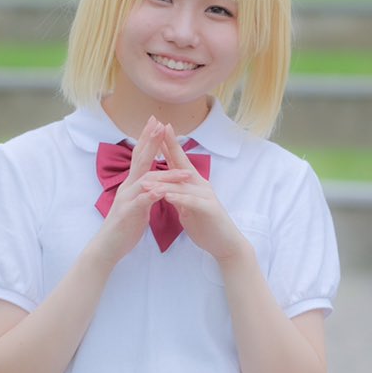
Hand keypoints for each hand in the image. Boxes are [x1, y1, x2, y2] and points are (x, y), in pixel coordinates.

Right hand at [93, 116, 188, 263]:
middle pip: (139, 159)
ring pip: (146, 180)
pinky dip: (152, 195)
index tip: (156, 122)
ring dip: (165, 174)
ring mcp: (127, 199)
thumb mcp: (137, 204)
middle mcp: (128, 187)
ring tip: (182, 171)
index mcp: (132, 184)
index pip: (139, 156)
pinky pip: (142, 201)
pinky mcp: (129, 213)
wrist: (108, 246)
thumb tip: (155, 183)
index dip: (147, 139)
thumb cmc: (125, 225)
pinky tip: (162, 191)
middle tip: (159, 124)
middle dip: (150, 141)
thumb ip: (145, 191)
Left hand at [143, 124, 247, 261]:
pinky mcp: (209, 209)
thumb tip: (165, 187)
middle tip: (157, 130)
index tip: (157, 129)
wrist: (224, 243)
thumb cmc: (205, 225)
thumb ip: (177, 195)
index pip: (178, 161)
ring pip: (182, 184)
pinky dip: (179, 198)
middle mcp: (200, 185)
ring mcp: (206, 196)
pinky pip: (191, 202)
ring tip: (147, 177)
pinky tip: (167, 196)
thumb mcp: (186, 207)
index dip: (168, 145)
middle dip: (169, 147)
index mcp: (193, 183)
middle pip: (182, 163)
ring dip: (164, 179)